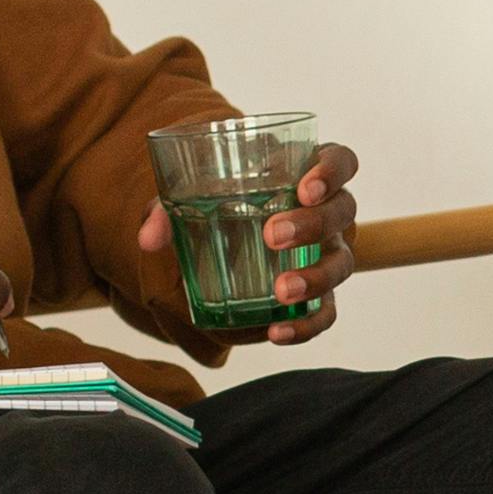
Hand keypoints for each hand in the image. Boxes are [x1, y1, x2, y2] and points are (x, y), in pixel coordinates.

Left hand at [137, 138, 361, 344]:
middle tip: (273, 235)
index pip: (341, 160)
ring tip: (281, 290)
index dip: (332, 171)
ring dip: (316, 277)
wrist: (220, 235)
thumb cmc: (216, 200)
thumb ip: (168, 209)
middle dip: (313, 224)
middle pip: (343, 210)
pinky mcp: (319, 292)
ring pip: (343, 263)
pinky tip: (277, 332)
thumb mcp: (189, 194)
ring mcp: (327, 252)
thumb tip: (149, 239)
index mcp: (305, 172)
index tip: (305, 187)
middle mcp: (327, 211)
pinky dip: (307, 326)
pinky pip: (326, 312)